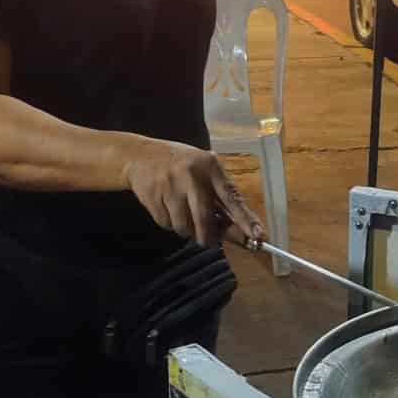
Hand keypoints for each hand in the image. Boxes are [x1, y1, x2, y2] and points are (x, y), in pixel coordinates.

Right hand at [124, 141, 265, 246]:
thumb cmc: (181, 165)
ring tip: (183, 215)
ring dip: (186, 229)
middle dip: (208, 236)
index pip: (231, 197)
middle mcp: (191, 175)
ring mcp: (170, 186)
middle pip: (205, 218)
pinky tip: (169, 209)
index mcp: (210, 166)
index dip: (245, 219)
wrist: (140, 155)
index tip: (257, 236)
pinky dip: (170, 223)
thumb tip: (238, 230)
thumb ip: (220, 197)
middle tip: (207, 241)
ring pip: (184, 226)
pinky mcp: (153, 197)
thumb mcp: (204, 171)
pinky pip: (167, 224)